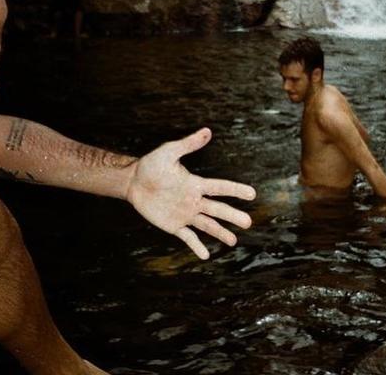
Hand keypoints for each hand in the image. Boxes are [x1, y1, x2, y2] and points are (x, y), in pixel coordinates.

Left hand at [126, 128, 255, 258]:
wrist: (133, 181)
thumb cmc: (151, 164)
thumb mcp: (169, 151)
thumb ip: (188, 144)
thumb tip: (207, 131)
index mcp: (195, 184)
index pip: (219, 187)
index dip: (235, 190)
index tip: (252, 194)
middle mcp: (194, 200)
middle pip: (217, 210)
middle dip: (232, 216)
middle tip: (248, 222)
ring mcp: (185, 214)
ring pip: (207, 225)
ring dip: (220, 233)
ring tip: (233, 241)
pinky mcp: (173, 225)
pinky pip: (187, 237)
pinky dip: (196, 246)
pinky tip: (206, 255)